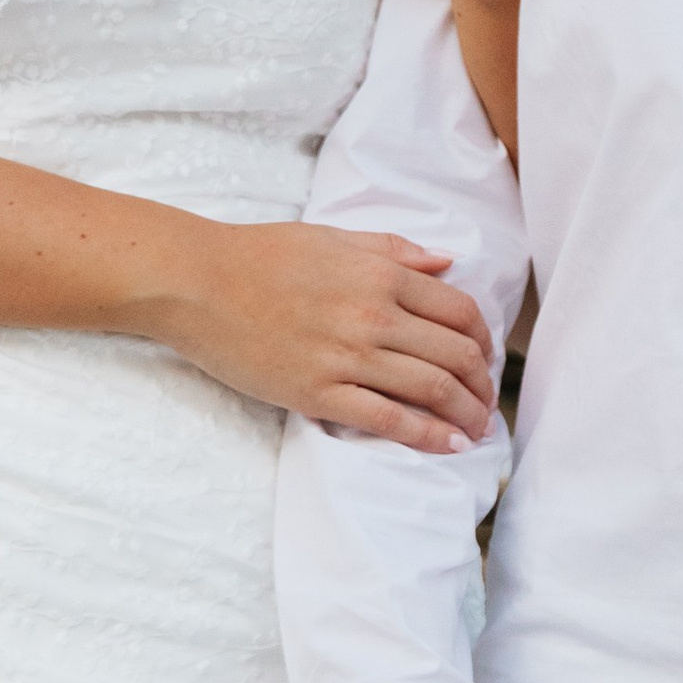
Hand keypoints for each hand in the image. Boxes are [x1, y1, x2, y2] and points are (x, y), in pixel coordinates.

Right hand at [157, 221, 494, 449]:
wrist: (196, 283)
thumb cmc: (260, 255)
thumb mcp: (333, 237)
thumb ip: (394, 249)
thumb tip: (447, 262)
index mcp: (380, 274)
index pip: (459, 311)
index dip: (484, 340)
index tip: (486, 358)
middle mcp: (373, 315)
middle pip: (455, 355)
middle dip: (482, 384)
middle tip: (486, 402)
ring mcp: (346, 356)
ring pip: (432, 389)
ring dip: (466, 413)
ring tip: (477, 428)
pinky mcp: (317, 393)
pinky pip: (388, 420)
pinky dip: (429, 436)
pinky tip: (451, 445)